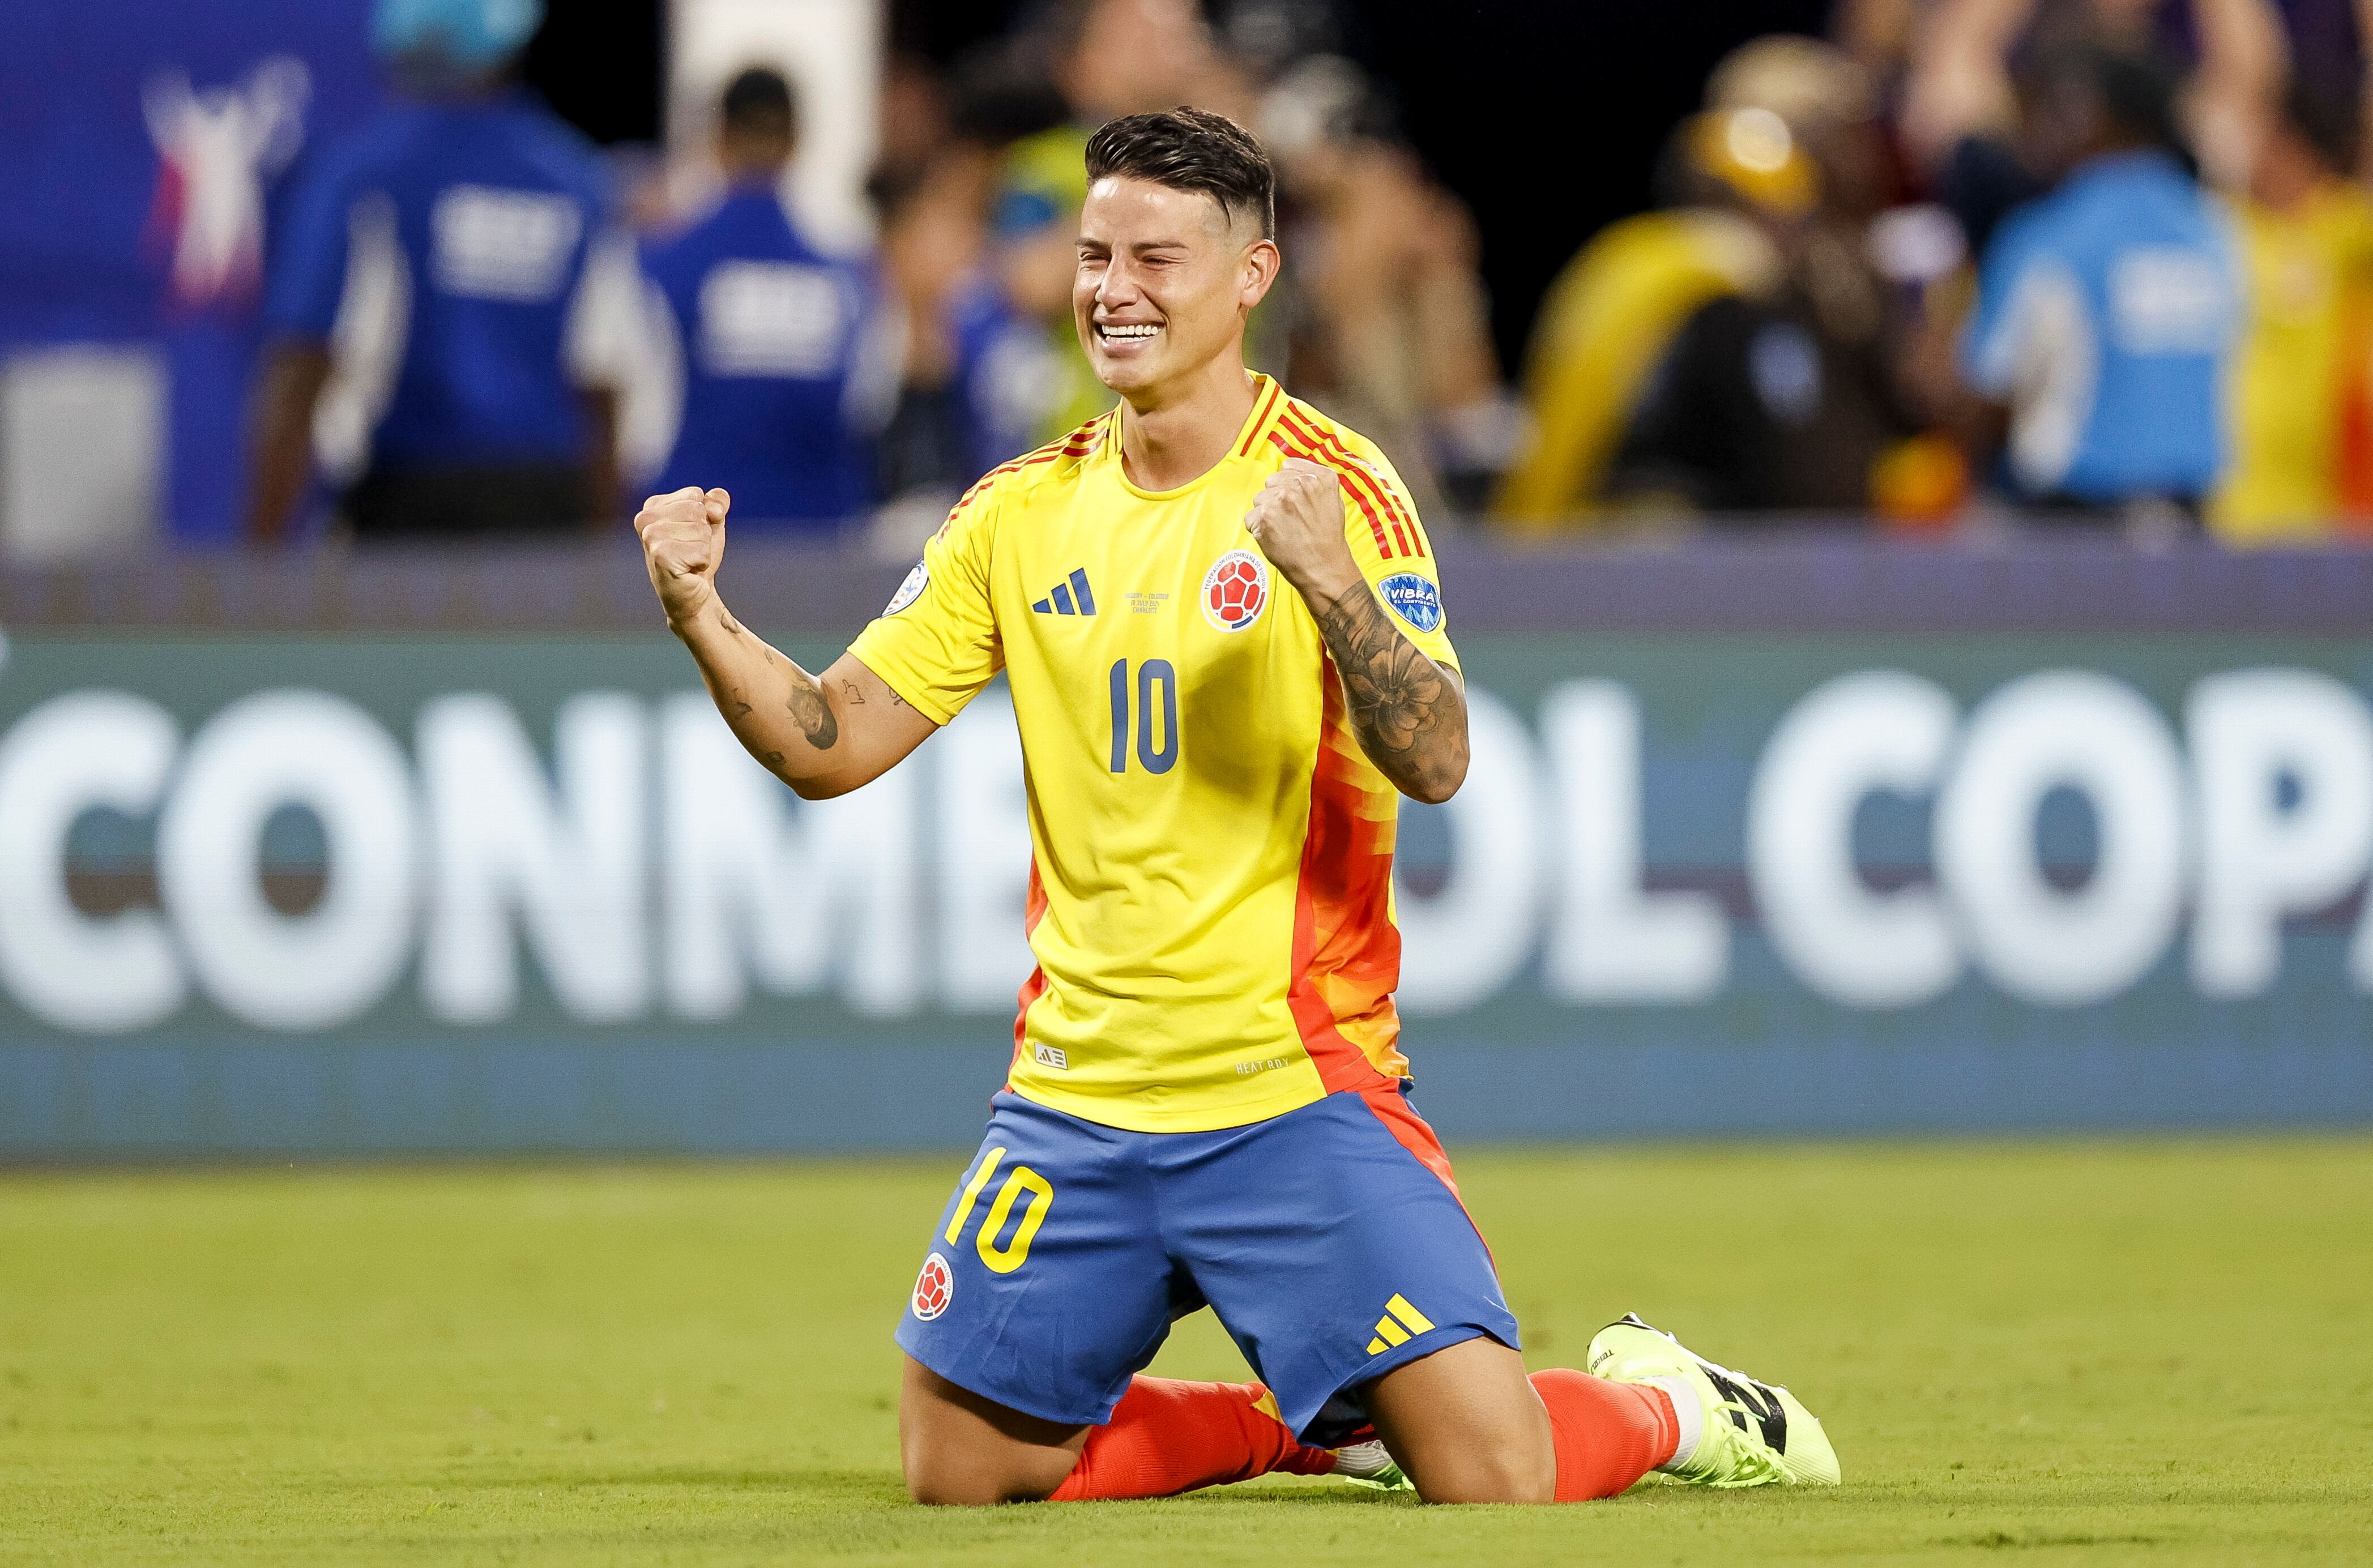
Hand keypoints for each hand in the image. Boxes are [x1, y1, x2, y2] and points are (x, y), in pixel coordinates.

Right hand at [635, 486, 728, 629]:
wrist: (693, 592)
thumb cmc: (697, 555)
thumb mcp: (710, 523)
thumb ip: (716, 503)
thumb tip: (717, 505)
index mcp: (653, 505)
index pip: (696, 494)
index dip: (705, 516)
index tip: (692, 535)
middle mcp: (646, 518)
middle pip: (698, 510)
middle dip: (704, 533)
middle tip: (691, 550)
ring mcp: (651, 537)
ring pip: (701, 530)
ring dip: (703, 548)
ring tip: (689, 560)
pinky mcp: (660, 556)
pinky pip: (702, 550)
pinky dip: (702, 562)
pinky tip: (689, 570)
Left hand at [1243, 457, 1357, 601]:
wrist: (1324, 568)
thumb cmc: (1328, 538)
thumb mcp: (1334, 499)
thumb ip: (1314, 479)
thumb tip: (1290, 468)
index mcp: (1319, 477)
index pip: (1287, 467)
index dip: (1289, 485)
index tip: (1296, 502)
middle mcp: (1299, 485)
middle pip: (1271, 483)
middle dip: (1277, 498)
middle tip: (1292, 520)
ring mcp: (1280, 501)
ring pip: (1259, 500)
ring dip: (1266, 514)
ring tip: (1285, 530)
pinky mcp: (1264, 518)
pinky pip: (1251, 518)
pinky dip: (1258, 530)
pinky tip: (1275, 538)